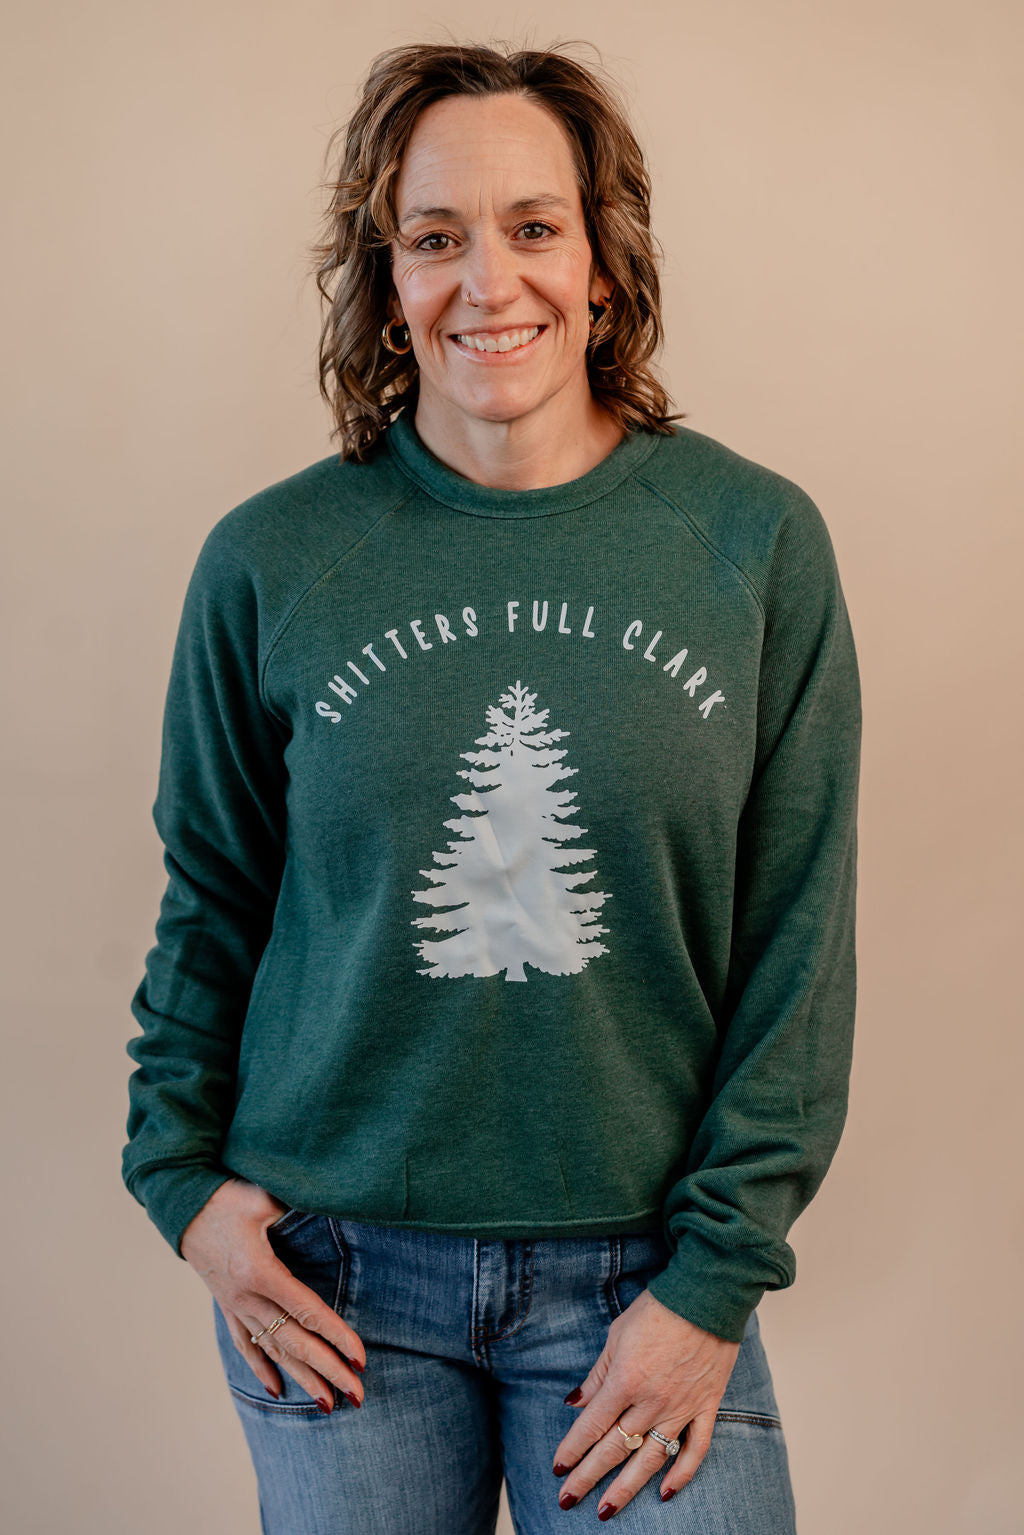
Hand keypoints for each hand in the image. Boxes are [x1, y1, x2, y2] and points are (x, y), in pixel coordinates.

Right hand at [179, 1176, 366, 1411]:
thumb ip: (297, 1215)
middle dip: (328, 1371)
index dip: (336, 1336)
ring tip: (328, 1404)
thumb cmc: (227, 1196)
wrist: (180, 1203)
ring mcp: (235, 1304)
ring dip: (302, 1378)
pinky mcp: (227, 1303)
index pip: (307, 1312)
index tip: (360, 1359)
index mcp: (260, 1271)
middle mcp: (247, 1297)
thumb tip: (333, 1213)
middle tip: (358, 1396)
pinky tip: (278, 1390)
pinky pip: (246, 1342)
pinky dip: (262, 1367)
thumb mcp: (264, 1200)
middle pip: (295, 1342)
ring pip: (274, 1349)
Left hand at [552, 1288, 740, 1516]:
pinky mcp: (707, 1406)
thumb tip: (575, 1404)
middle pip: (614, 1448)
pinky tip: (665, 1493)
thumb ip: (597, 1374)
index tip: (558, 1469)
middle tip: (568, 1501)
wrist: (707, 1295)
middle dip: (588, 1477)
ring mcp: (682, 1407)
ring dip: (626, 1488)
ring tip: (606, 1511)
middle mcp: (652, 1401)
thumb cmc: (658, 1309)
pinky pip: (695, 1449)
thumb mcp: (617, 1335)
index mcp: (626, 1380)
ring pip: (650, 1458)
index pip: (592, 1425)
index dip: (572, 1449)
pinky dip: (681, 1474)